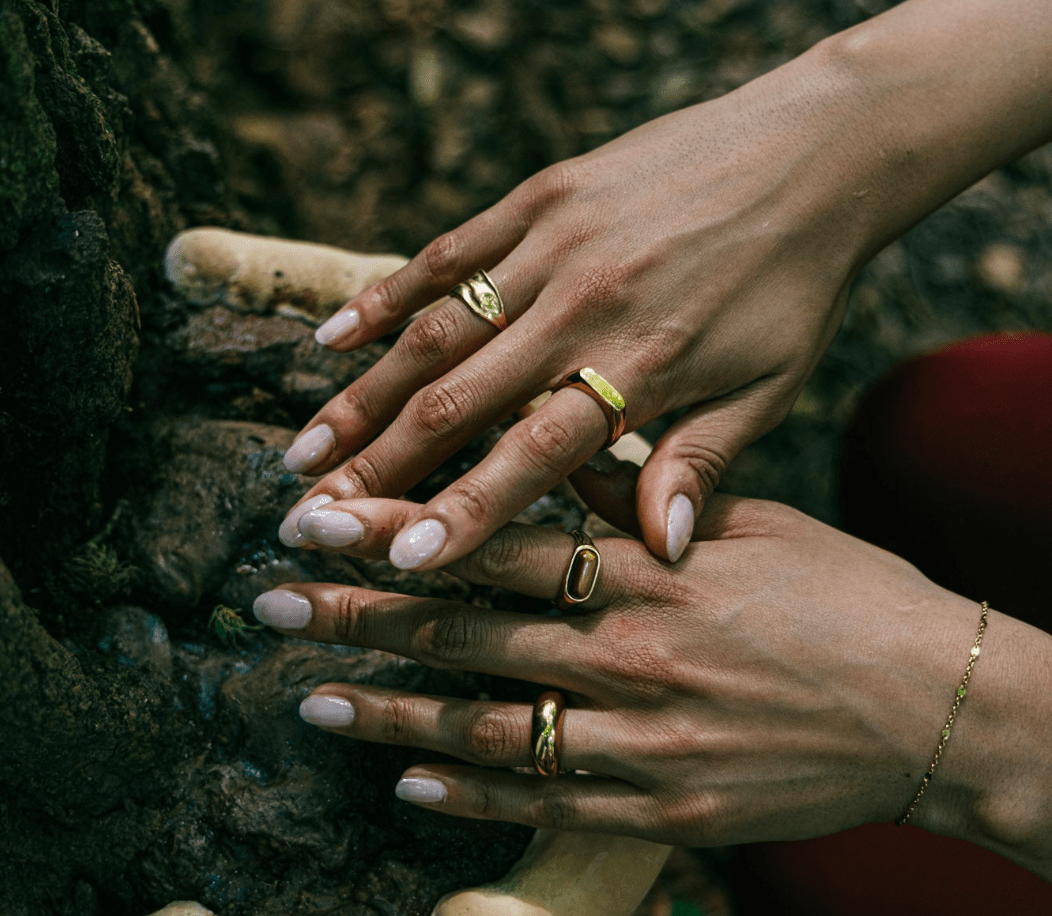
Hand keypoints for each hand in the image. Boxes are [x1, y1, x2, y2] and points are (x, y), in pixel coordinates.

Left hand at [253, 494, 1051, 858]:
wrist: (929, 702)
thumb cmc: (844, 597)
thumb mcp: (752, 524)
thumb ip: (651, 497)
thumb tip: (568, 459)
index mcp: (649, 569)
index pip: (495, 543)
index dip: (397, 530)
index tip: (318, 517)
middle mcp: (631, 650)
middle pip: (467, 630)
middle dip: (358, 611)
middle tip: (271, 599)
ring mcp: (642, 736)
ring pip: (487, 723)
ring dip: (389, 713)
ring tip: (308, 697)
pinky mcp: (662, 806)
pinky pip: (548, 800)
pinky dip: (472, 792)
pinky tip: (407, 782)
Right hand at [283, 74, 859, 566]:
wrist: (817, 151)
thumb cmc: (794, 286)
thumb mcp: (767, 390)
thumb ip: (700, 467)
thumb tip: (656, 553)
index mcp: (641, 367)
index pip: (533, 457)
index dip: (464, 512)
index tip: (396, 561)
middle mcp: (583, 309)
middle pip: (460, 402)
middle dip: (377, 469)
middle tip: (309, 521)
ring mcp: (553, 246)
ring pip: (436, 334)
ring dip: (361, 398)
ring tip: (301, 454)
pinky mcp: (539, 198)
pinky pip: (446, 253)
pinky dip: (385, 297)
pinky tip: (330, 341)